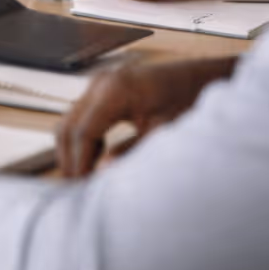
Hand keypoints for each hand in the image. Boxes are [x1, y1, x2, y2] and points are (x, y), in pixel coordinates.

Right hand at [56, 57, 237, 177]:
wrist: (199, 79)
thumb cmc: (188, 100)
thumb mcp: (164, 131)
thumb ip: (132, 153)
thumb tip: (103, 175)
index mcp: (115, 90)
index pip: (83, 132)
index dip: (79, 164)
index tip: (82, 190)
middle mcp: (100, 83)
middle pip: (69, 127)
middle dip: (70, 160)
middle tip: (76, 191)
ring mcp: (98, 85)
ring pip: (70, 122)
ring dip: (73, 151)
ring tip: (82, 180)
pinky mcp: (101, 91)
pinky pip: (80, 117)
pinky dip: (81, 140)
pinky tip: (92, 160)